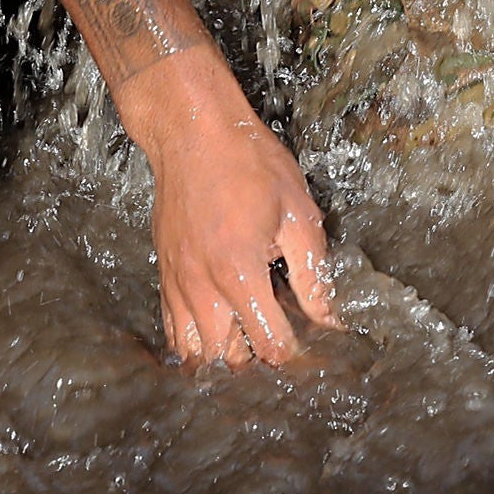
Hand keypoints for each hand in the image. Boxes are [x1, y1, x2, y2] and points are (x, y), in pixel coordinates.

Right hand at [121, 48, 335, 364]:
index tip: (312, 346)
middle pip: (229, 359)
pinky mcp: (164, 273)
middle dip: (259, 361)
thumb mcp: (297, 213)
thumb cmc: (248, 163)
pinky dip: (193, 343)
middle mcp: (202, 287)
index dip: (296, 354)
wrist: (192, 131)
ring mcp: (177, 282)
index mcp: (239, 274)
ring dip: (224, 356)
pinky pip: (172, 329)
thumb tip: (328, 317)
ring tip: (249, 345)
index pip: (270, 346)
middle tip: (282, 343)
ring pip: (196, 352)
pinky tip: (215, 335)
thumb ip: (313, 274)